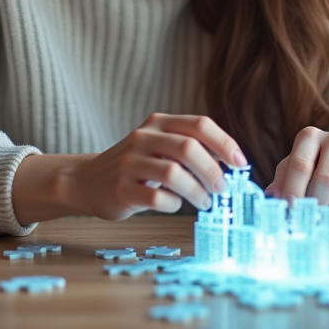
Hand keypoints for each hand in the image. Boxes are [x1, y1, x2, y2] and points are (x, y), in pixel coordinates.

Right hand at [66, 113, 247, 220]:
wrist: (88, 180)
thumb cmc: (136, 166)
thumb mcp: (161, 147)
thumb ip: (190, 149)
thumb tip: (231, 164)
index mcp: (159, 123)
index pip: (199, 124)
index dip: (225, 143)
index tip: (240, 163)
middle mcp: (143, 137)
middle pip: (189, 148)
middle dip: (213, 171)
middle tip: (223, 189)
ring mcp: (129, 162)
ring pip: (173, 173)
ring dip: (197, 191)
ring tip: (205, 202)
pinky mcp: (120, 188)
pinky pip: (156, 197)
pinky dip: (173, 204)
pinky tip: (175, 205)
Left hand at [264, 127, 328, 206]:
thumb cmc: (318, 165)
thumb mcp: (298, 167)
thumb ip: (284, 180)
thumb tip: (273, 197)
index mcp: (310, 137)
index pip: (300, 165)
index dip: (294, 192)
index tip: (291, 213)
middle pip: (326, 178)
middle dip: (318, 206)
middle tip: (314, 224)